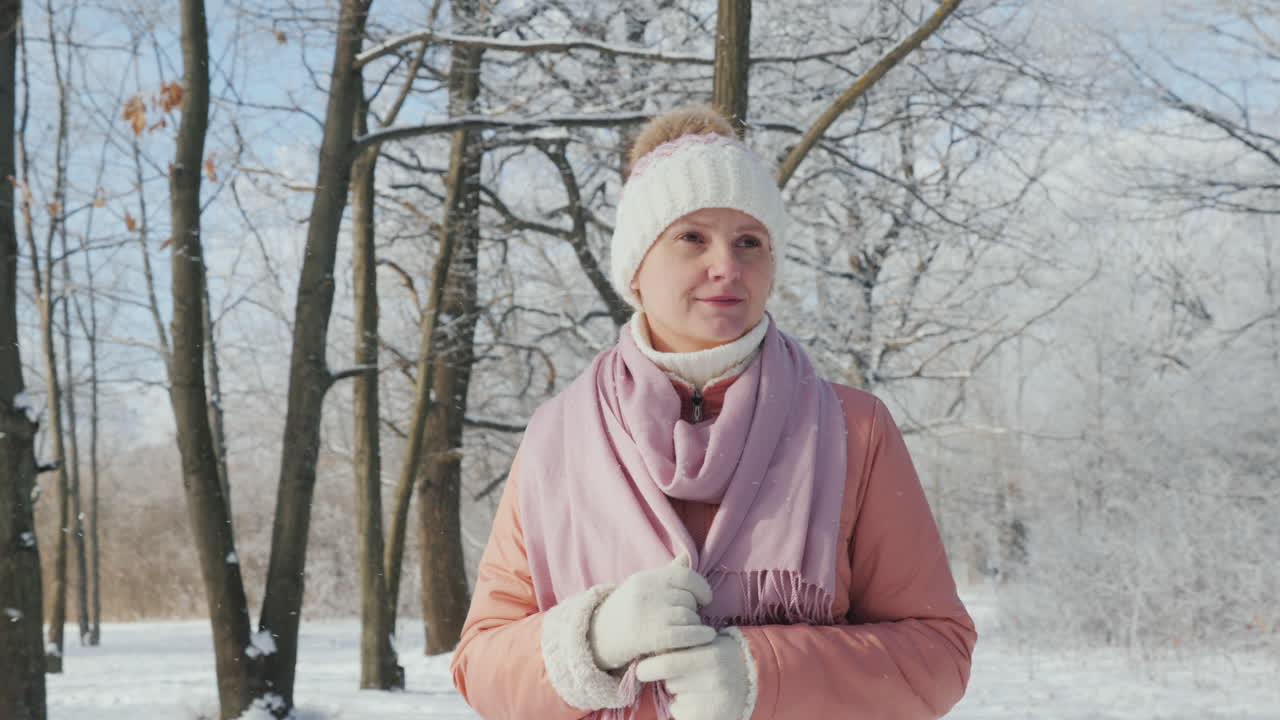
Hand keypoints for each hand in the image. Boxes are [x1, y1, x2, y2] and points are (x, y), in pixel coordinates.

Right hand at [588, 552, 715, 670]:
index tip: (705, 598)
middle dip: (694, 610)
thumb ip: (666, 574)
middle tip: (691, 619)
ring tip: (692, 631)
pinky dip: (699, 635)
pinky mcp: (652, 636)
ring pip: (689, 615)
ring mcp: (649, 614)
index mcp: (646, 578)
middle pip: (688, 598)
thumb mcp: (642, 587)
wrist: (597, 638)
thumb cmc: (625, 611)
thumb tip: (687, 556)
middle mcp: (647, 593)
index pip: (685, 576)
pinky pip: (685, 633)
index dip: (701, 587)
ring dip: (695, 625)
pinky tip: (707, 637)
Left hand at [635, 630, 751, 719]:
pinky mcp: (710, 718)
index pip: (666, 664)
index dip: (648, 668)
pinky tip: (699, 699)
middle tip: (680, 673)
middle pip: (669, 682)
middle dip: (667, 678)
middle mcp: (712, 681)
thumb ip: (681, 644)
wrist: (754, 677)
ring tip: (696, 684)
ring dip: (677, 692)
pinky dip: (683, 707)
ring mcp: (712, 703)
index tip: (642, 669)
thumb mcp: (707, 641)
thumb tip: (646, 654)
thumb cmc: (721, 654)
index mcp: (710, 657)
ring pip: (674, 697)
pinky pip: (681, 713)